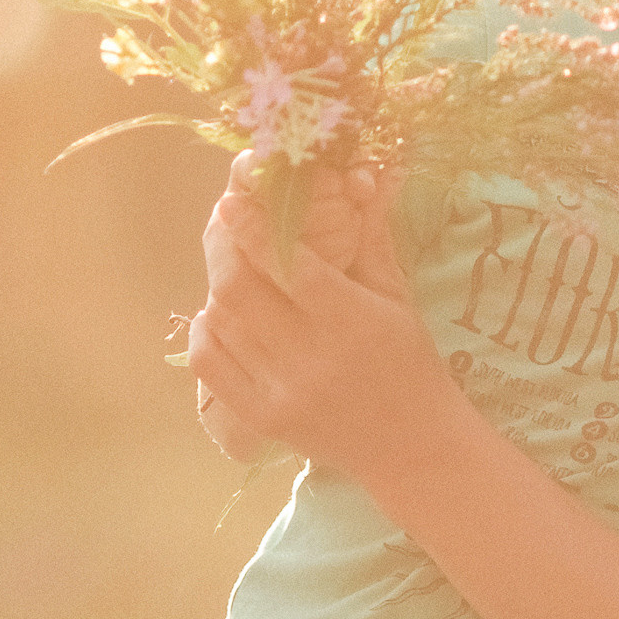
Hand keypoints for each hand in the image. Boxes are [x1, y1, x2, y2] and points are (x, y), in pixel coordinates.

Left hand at [182, 159, 442, 470]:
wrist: (411, 444)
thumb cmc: (410, 361)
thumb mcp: (398, 296)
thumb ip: (372, 235)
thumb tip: (368, 174)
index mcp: (349, 319)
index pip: (286, 264)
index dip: (252, 226)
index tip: (234, 196)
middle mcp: (308, 356)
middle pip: (238, 288)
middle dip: (224, 245)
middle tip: (225, 221)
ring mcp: (278, 390)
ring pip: (220, 321)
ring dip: (216, 284)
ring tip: (230, 264)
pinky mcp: (260, 416)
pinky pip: (209, 363)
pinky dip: (207, 329)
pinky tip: (220, 314)